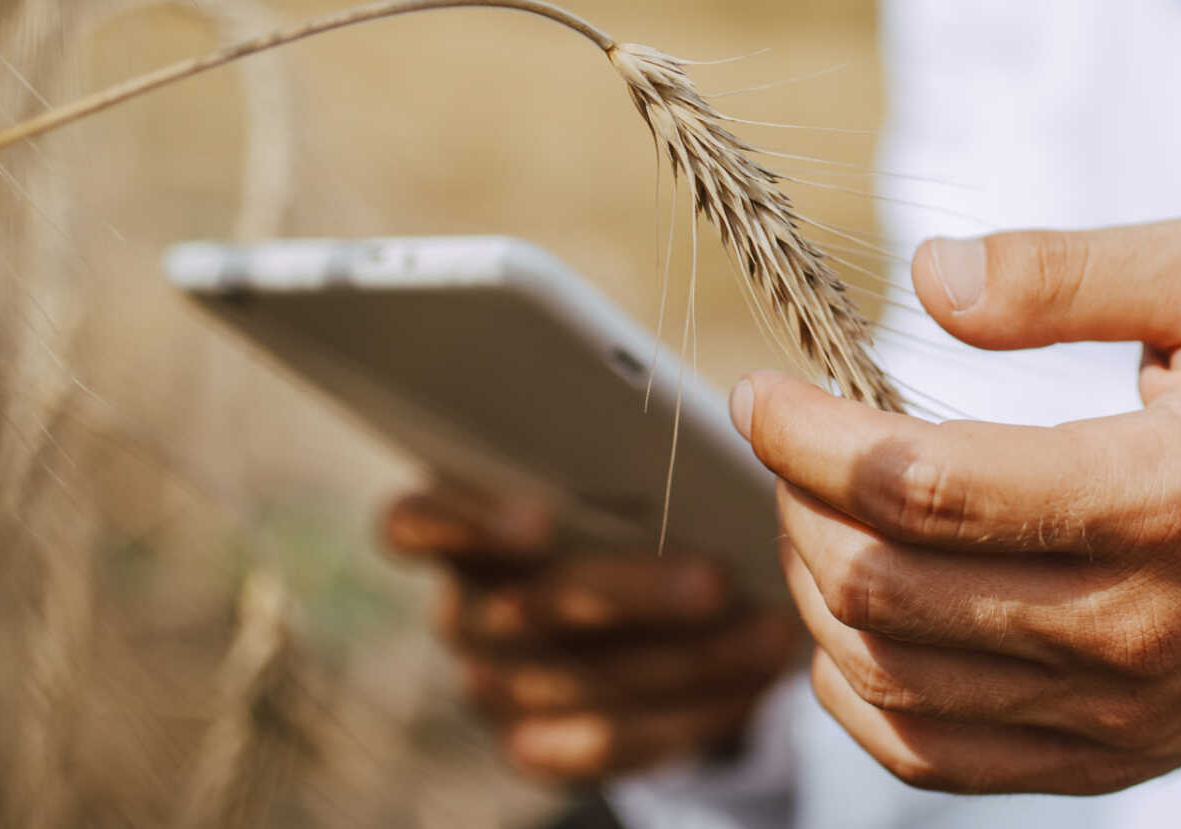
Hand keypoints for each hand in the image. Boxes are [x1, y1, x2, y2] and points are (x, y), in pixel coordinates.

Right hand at [382, 485, 800, 781]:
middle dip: (627, 596)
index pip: (415, 522)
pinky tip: (747, 688)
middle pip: (522, 610)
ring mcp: (490, 683)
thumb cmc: (623, 511)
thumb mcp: (615, 475)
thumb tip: (717, 435)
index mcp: (458, 524)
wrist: (627, 619)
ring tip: (766, 632)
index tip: (536, 521)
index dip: (464, 525)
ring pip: (572, 685)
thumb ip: (627, 463)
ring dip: (682, 663)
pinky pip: (599, 746)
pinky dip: (680, 721)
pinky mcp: (530, 744)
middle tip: (715, 578)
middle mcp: (463, 609)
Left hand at [736, 218, 1180, 793]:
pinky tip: (849, 622)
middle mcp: (1128, 624)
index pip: (920, 484)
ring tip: (811, 515)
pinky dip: (854, 694)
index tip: (760, 392)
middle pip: (883, 587)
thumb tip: (927, 280)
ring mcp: (1112, 710)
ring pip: (888, 676)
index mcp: (1154, 497)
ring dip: (812, 590)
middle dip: (796, 504)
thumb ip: (1070, 270)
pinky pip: (929, 757)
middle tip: (787, 446)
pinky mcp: (1103, 758)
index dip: (808, 435)